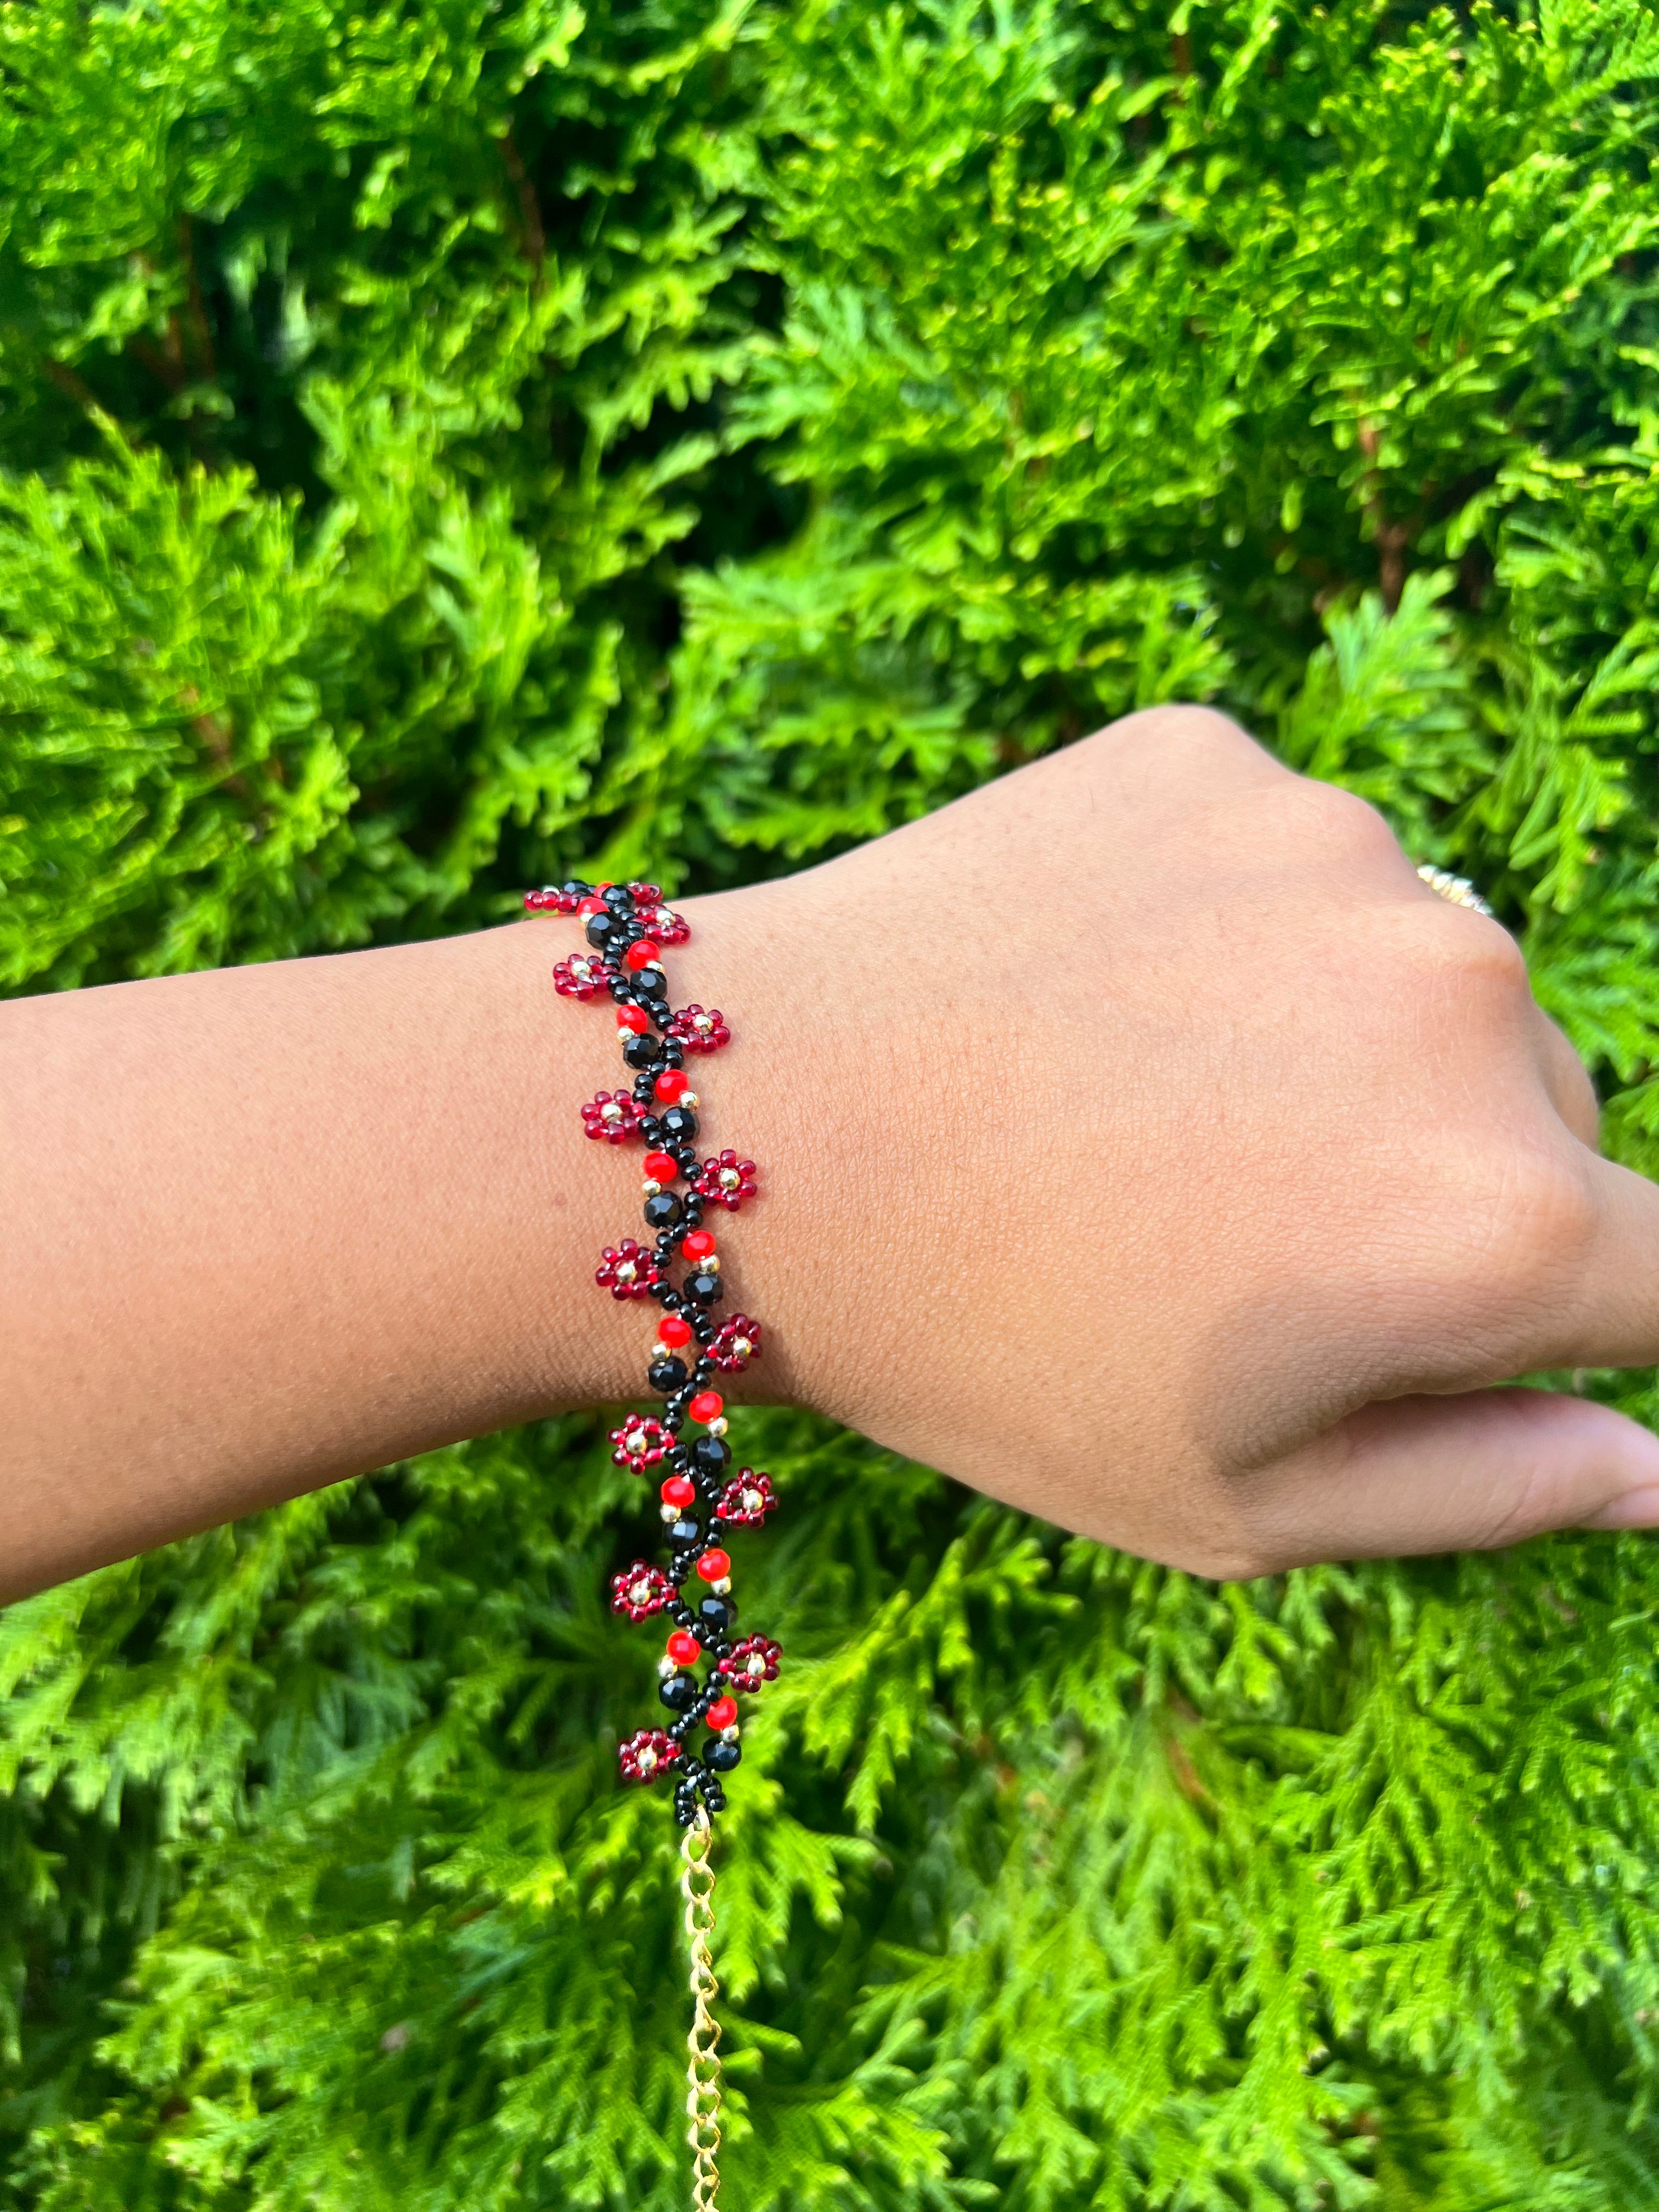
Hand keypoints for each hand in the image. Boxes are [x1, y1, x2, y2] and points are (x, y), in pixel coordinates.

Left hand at [706, 708, 1658, 1573]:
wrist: (737, 1134)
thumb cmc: (981, 1352)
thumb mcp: (1234, 1501)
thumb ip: (1488, 1489)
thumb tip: (1655, 1473)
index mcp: (1495, 1219)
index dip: (1580, 1311)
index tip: (1448, 1307)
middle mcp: (1464, 1005)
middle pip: (1550, 1114)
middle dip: (1440, 1179)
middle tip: (1226, 1225)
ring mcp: (1340, 854)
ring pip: (1422, 976)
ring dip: (1336, 1042)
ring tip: (1142, 1100)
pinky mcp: (1219, 764)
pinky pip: (1291, 867)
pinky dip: (1225, 928)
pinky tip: (1088, 991)